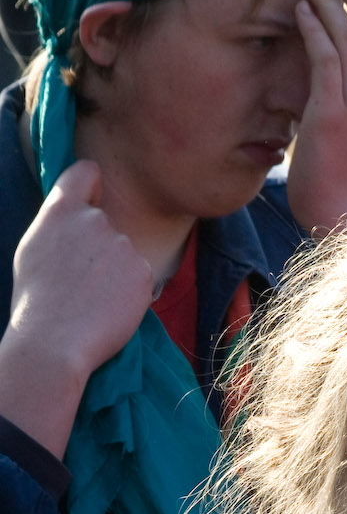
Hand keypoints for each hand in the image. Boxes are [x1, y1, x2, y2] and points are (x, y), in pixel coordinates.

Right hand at [0, 160, 152, 457]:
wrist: (55, 343)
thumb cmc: (36, 302)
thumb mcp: (35, 249)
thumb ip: (59, 224)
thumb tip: (76, 213)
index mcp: (61, 211)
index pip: (86, 171)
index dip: (91, 185)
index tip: (91, 199)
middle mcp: (95, 220)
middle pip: (106, 224)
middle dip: (99, 247)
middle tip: (80, 281)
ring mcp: (123, 244)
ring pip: (124, 253)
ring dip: (115, 271)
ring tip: (92, 300)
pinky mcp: (144, 270)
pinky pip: (139, 276)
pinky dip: (130, 291)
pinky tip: (110, 309)